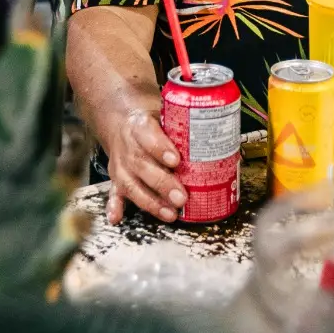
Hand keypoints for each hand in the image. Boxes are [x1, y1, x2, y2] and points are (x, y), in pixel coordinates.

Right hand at [102, 106, 186, 224]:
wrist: (123, 123)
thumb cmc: (152, 124)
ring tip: (169, 213)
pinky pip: (113, 194)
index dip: (160, 149)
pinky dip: (115, 207)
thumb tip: (219, 136)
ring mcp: (120, 165)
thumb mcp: (165, 115)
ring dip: (150, 202)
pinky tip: (117, 217)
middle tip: (181, 197)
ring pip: (131, 184)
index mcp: (140, 126)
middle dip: (162, 184)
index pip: (148, 136)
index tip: (176, 160)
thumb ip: (184, 126)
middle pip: (142, 165)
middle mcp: (127, 146)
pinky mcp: (116, 179)